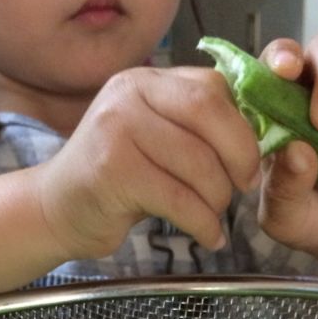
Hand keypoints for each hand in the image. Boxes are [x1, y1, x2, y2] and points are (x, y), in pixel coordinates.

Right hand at [35, 66, 260, 260]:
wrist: (55, 210)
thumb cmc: (115, 179)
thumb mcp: (155, 138)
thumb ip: (195, 127)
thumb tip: (262, 135)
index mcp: (146, 81)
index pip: (212, 88)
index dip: (244, 127)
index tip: (251, 162)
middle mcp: (129, 94)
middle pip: (209, 114)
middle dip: (239, 156)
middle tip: (243, 188)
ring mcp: (116, 129)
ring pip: (198, 162)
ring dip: (218, 199)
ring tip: (214, 216)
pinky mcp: (112, 171)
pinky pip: (179, 198)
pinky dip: (202, 224)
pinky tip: (208, 237)